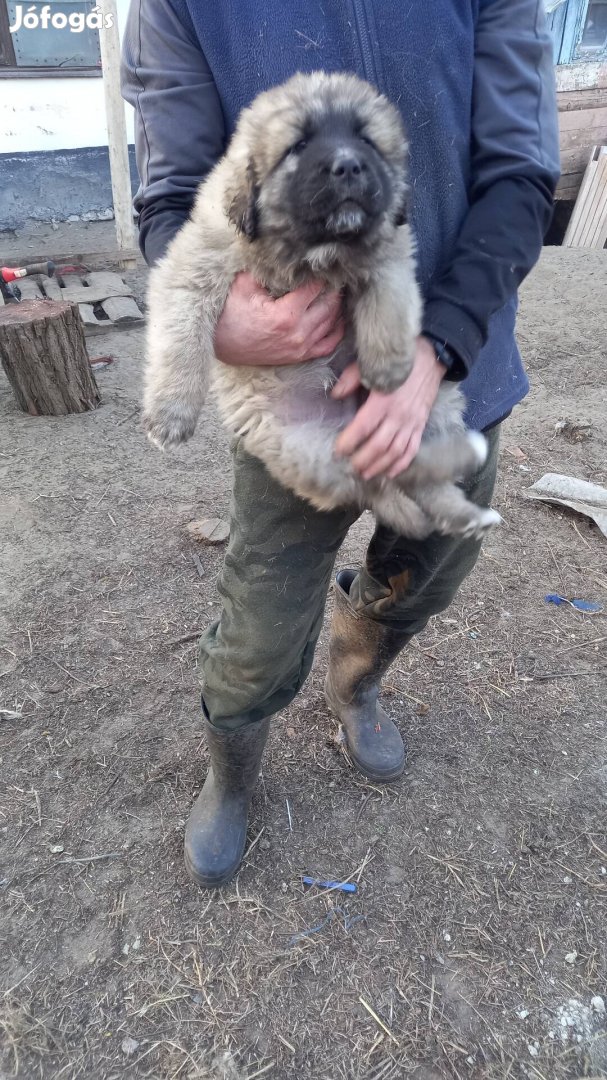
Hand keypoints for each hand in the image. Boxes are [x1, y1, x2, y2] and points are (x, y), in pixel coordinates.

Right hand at [214, 271, 343, 365]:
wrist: (219, 343)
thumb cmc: (229, 313)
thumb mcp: (244, 284)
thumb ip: (268, 269)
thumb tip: (287, 255)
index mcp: (286, 315)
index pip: (316, 287)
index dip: (320, 272)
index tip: (322, 261)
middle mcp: (298, 333)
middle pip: (329, 304)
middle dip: (332, 287)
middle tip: (333, 273)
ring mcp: (300, 348)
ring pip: (332, 323)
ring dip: (336, 305)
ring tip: (335, 289)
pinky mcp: (298, 356)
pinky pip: (328, 344)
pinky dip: (336, 330)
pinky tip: (337, 317)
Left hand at [332, 336, 445, 479]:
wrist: (432, 356)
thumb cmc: (398, 361)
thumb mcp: (371, 364)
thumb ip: (350, 380)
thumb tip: (335, 395)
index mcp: (383, 400)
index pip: (363, 427)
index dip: (349, 442)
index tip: (338, 451)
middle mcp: (398, 415)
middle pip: (379, 445)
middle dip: (363, 460)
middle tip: (351, 467)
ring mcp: (412, 422)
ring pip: (395, 452)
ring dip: (380, 466)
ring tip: (366, 474)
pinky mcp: (421, 425)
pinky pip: (412, 449)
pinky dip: (401, 464)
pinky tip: (390, 473)